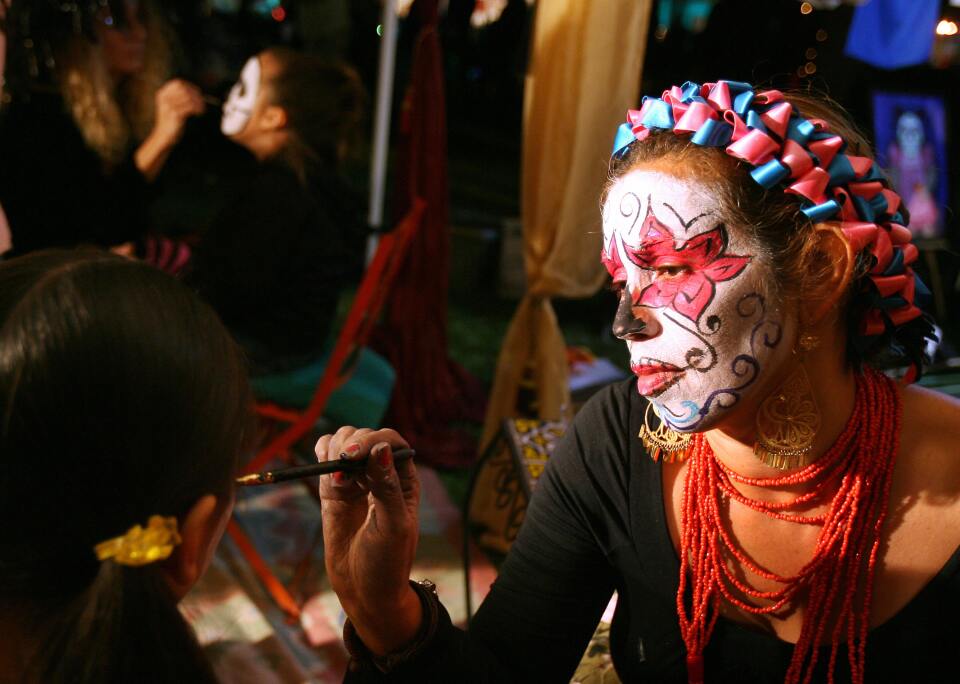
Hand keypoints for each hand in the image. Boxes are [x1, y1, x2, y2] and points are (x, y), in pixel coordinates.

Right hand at [151, 79, 204, 148]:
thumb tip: (197, 92)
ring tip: (201, 109)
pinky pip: (190, 106)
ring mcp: (168, 105)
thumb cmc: (171, 121)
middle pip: (184, 89)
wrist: (164, 136)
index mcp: (162, 94)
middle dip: (196, 95)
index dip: (190, 86)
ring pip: (188, 97)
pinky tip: (199, 113)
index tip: (198, 93)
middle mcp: (164, 98)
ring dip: (198, 102)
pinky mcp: (174, 114)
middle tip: (202, 102)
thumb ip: (180, 97)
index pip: (178, 83)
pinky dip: (197, 109)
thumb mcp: (172, 106)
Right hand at [316, 427, 421, 653]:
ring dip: (335, 448)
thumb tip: (381, 449)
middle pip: (364, 437)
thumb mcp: (393, 525)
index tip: (354, 454)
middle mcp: (380, 474)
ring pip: (343, 442)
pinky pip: (325, 459)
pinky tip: (327, 474)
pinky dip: (322, 456)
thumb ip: (386, 487)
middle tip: (342, 463)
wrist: (364, 590)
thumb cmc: (387, 561)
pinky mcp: (333, 490)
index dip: (373, 440)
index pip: (390, 442)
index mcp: (403, 479)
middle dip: (351, 443)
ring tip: (336, 475)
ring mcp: (355, 480)